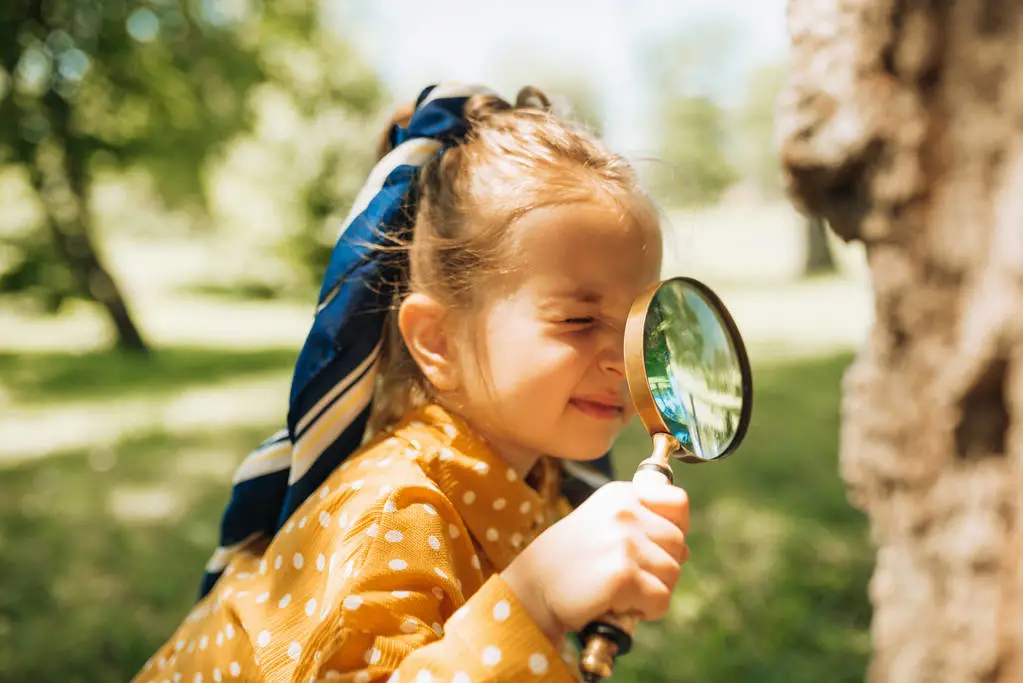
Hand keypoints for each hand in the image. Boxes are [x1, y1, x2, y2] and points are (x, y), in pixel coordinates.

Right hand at [501, 481, 688, 644]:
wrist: (531, 589)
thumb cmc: (567, 561)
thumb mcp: (601, 524)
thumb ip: (641, 526)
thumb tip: (684, 548)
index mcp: (620, 495)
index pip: (678, 502)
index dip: (675, 528)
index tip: (656, 545)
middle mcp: (624, 512)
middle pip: (679, 543)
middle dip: (661, 567)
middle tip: (628, 578)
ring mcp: (624, 542)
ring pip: (673, 573)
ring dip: (653, 590)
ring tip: (619, 590)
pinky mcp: (623, 575)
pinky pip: (661, 600)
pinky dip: (645, 611)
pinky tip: (618, 604)